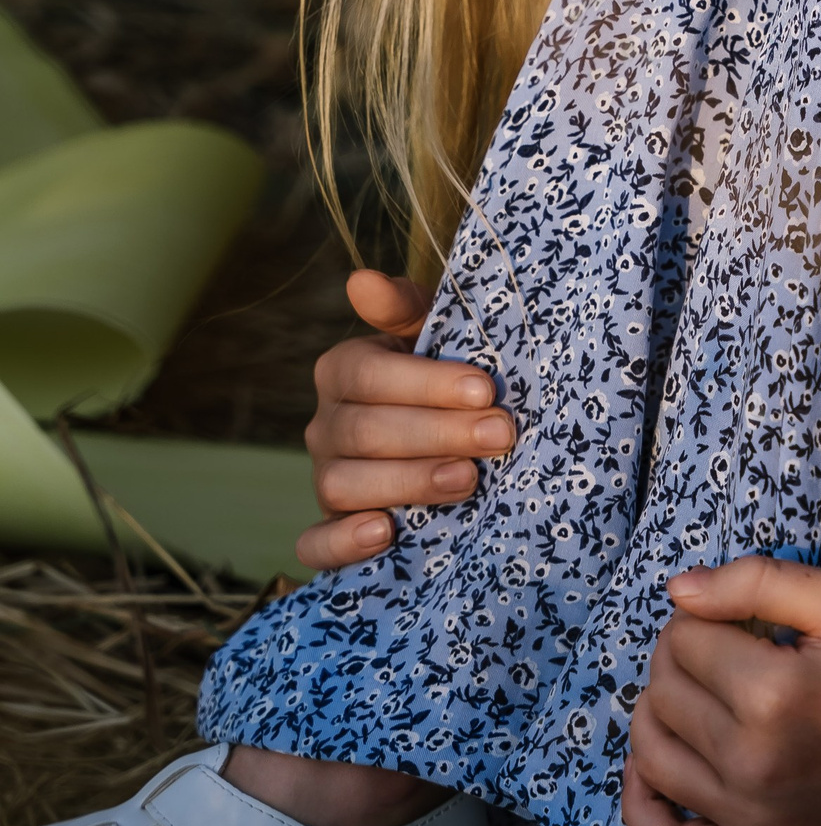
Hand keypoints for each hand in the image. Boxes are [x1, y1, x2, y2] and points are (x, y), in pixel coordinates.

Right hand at [296, 269, 515, 571]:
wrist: (453, 447)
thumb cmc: (448, 383)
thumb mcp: (435, 339)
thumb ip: (406, 310)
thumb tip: (361, 281)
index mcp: (344, 371)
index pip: (367, 374)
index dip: (426, 383)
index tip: (486, 390)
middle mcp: (325, 426)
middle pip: (364, 431)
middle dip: (437, 433)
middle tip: (500, 436)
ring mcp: (325, 480)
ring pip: (342, 485)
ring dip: (407, 482)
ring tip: (467, 481)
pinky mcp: (329, 532)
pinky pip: (315, 544)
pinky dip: (343, 542)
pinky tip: (385, 532)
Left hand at [623, 558, 820, 825]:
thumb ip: (761, 583)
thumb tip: (678, 590)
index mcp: (775, 695)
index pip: (683, 642)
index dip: (699, 618)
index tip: (731, 620)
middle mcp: (753, 766)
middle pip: (662, 697)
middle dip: (677, 660)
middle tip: (717, 650)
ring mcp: (755, 825)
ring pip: (654, 760)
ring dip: (656, 717)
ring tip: (691, 696)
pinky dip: (643, 808)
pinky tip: (648, 774)